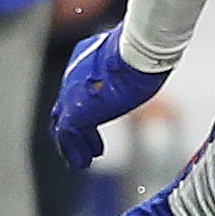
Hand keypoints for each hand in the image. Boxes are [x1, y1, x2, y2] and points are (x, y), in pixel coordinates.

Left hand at [50, 24, 168, 171]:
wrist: (136, 55)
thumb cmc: (143, 52)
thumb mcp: (134, 58)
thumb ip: (131, 66)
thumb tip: (152, 65)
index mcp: (84, 59)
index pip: (77, 88)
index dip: (83, 107)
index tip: (90, 121)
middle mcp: (71, 77)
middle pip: (63, 108)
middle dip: (72, 129)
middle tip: (80, 143)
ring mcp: (69, 95)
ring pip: (63, 126)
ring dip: (73, 145)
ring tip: (81, 161)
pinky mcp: (73, 113)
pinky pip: (68, 138)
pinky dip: (74, 152)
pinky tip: (82, 163)